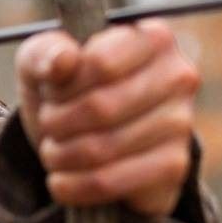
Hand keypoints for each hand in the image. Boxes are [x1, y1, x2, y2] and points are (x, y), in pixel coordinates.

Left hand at [15, 19, 199, 216]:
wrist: (82, 135)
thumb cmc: (63, 86)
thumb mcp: (41, 61)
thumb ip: (45, 53)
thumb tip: (63, 60)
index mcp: (150, 38)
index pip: (100, 64)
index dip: (63, 85)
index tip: (51, 90)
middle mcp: (177, 76)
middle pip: (100, 108)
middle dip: (55, 122)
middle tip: (48, 123)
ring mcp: (180, 122)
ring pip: (102, 148)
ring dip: (59, 155)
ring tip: (53, 149)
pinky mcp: (173, 166)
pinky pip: (111, 182)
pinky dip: (72, 185)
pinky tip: (61, 179)